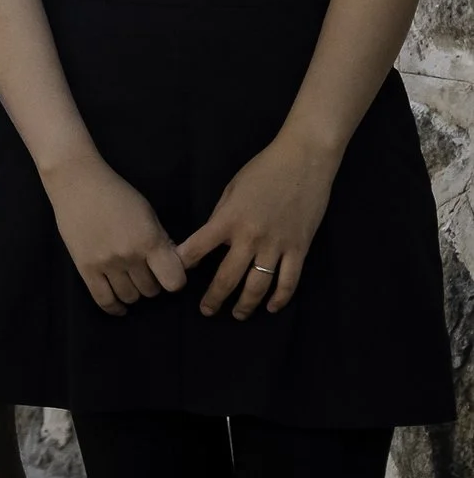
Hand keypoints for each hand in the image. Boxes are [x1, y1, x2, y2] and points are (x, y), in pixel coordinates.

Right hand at [41, 155, 185, 315]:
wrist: (77, 182)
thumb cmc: (116, 193)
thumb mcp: (147, 213)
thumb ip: (162, 241)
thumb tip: (178, 266)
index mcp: (149, 240)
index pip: (174, 281)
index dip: (175, 280)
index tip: (169, 273)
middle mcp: (129, 255)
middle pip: (151, 291)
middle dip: (152, 283)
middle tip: (145, 271)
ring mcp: (106, 263)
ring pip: (130, 297)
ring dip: (134, 292)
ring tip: (129, 280)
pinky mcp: (85, 267)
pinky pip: (103, 300)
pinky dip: (114, 308)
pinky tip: (119, 306)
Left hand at [176, 133, 335, 319]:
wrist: (303, 162)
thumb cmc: (262, 170)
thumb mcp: (231, 190)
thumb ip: (221, 217)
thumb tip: (211, 239)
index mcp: (228, 220)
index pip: (198, 248)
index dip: (184, 264)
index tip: (174, 277)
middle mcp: (250, 237)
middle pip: (228, 277)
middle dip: (214, 298)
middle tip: (206, 311)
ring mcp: (277, 246)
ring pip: (258, 286)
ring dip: (246, 305)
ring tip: (237, 315)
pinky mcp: (300, 249)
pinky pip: (289, 281)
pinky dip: (280, 298)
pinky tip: (271, 307)